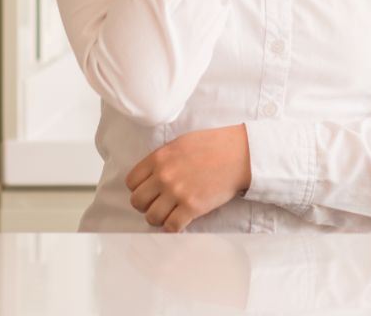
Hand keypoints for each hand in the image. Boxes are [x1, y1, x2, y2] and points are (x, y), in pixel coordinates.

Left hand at [126, 124, 251, 231]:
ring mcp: (177, 193)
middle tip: (158, 203)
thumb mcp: (181, 143)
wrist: (240, 154)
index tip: (149, 190)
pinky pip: (171, 226)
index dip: (139, 188)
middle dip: (146, 205)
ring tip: (169, 213)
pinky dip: (173, 227)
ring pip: (151, 217)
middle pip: (137, 201)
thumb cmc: (213, 145)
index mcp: (159, 158)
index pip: (131, 182)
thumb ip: (162, 158)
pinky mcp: (192, 207)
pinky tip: (180, 220)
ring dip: (159, 218)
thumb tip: (151, 175)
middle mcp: (164, 176)